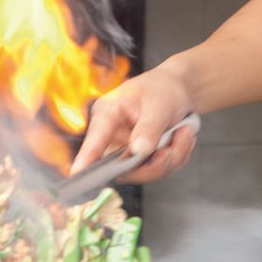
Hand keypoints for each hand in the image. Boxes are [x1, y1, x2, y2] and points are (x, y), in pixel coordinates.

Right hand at [70, 67, 197, 182]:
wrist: (179, 91)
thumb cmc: (162, 89)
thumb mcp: (159, 104)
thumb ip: (149, 128)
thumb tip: (138, 152)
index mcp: (107, 114)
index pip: (95, 138)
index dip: (87, 156)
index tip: (77, 172)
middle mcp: (112, 137)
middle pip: (124, 167)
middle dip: (158, 161)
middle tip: (183, 137)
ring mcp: (126, 151)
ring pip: (146, 172)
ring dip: (173, 156)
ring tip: (184, 132)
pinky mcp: (140, 160)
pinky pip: (160, 170)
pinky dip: (177, 156)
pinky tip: (182, 137)